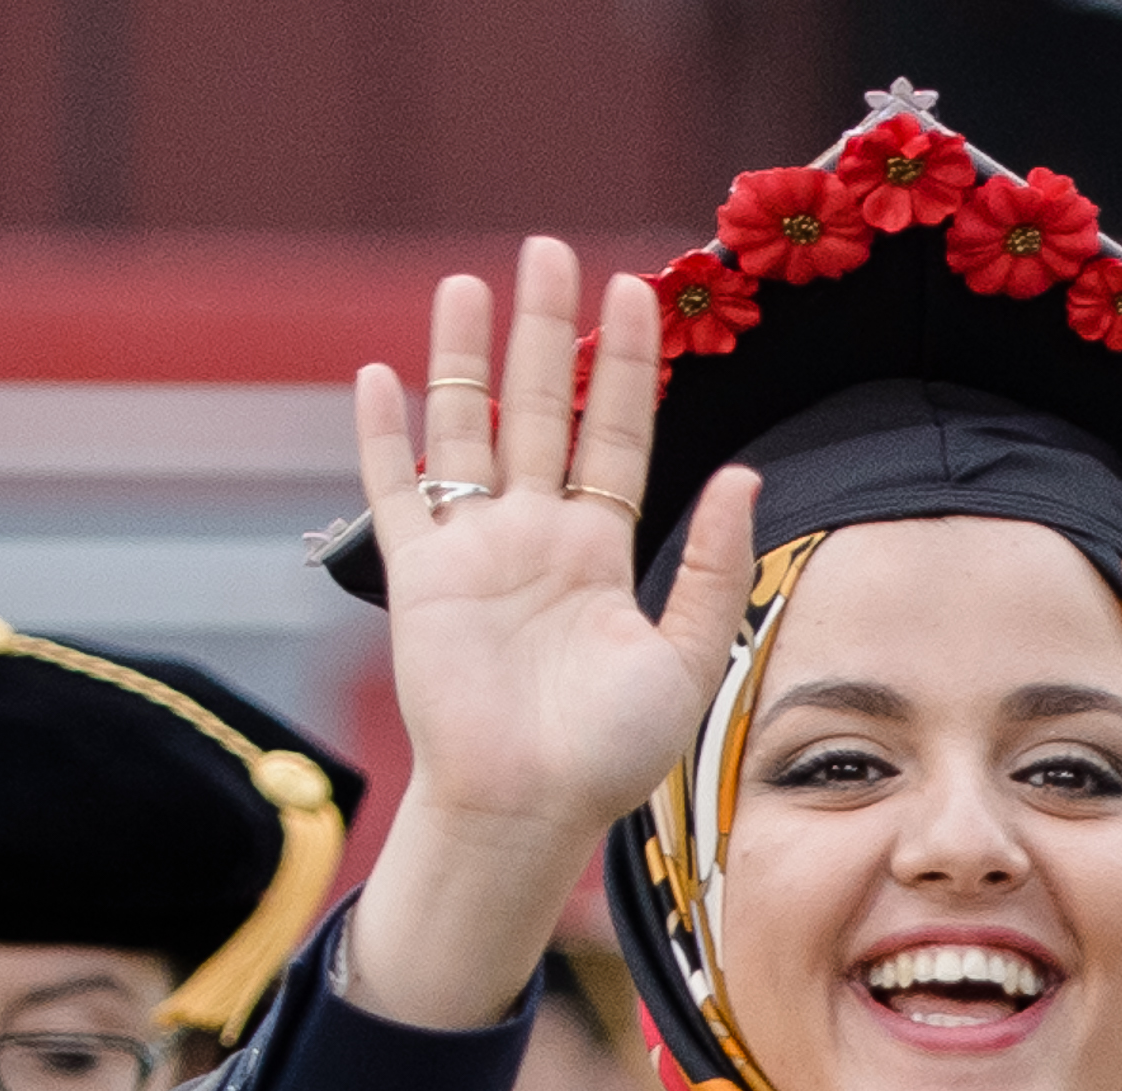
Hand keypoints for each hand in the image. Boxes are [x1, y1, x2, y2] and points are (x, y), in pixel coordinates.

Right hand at [340, 240, 759, 1029]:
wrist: (528, 807)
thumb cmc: (609, 751)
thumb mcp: (687, 654)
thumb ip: (709, 565)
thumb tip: (741, 473)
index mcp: (602, 551)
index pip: (616, 434)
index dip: (626, 365)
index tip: (639, 292)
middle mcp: (537, 537)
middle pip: (541, 409)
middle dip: (546, 331)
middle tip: (550, 253)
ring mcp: (474, 551)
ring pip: (467, 429)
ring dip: (465, 358)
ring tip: (468, 284)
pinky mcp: (419, 575)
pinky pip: (396, 490)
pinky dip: (385, 434)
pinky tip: (381, 374)